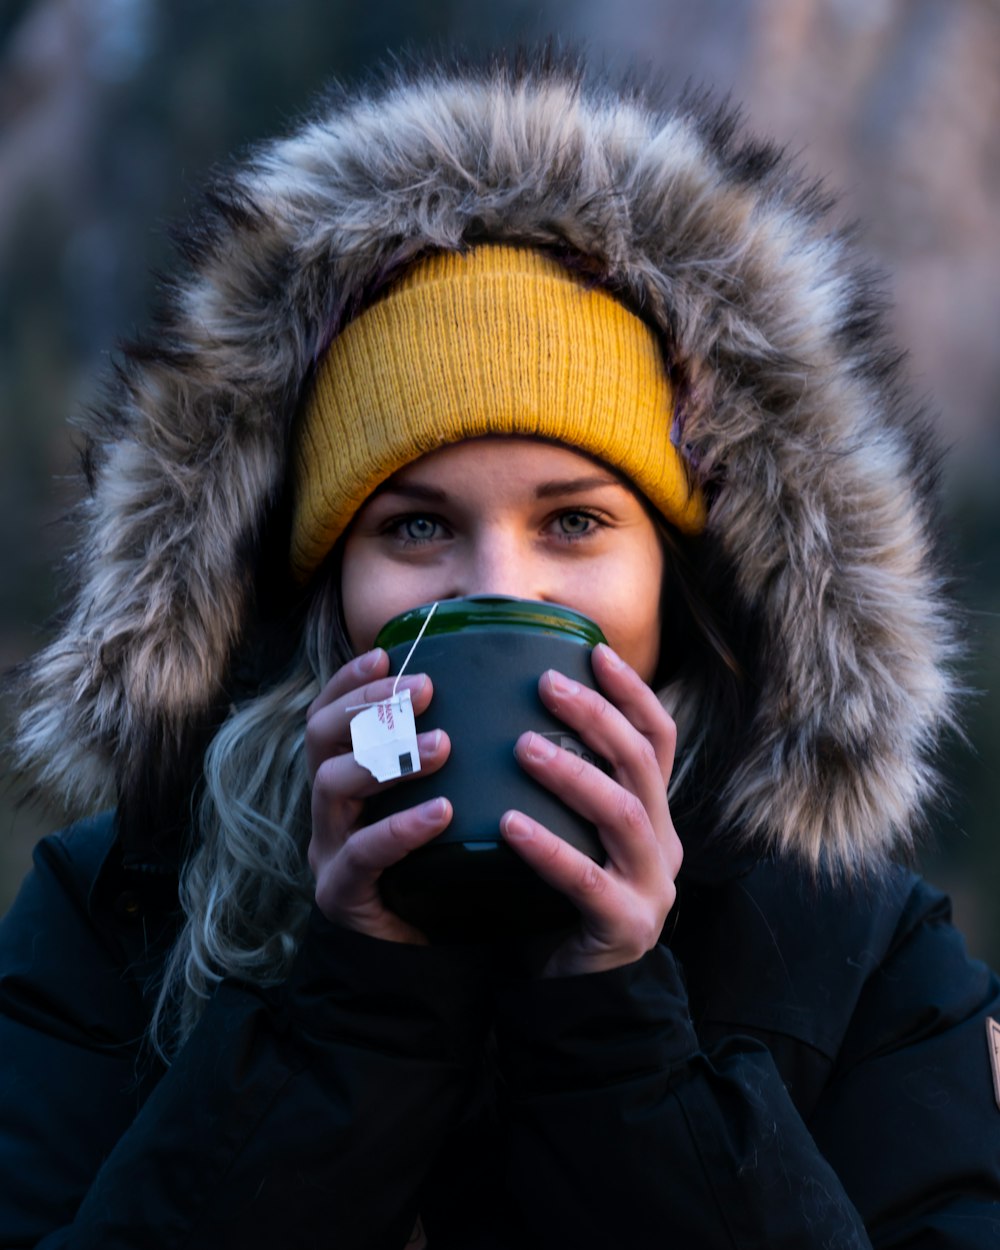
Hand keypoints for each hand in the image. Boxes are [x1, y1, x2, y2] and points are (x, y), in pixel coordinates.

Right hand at [305, 648, 451, 942]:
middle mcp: (327, 809)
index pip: (330, 713)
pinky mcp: (342, 894)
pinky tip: (442, 812)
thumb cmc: (438, 866)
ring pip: (329, 787)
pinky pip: (362, 854)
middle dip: (369, 704)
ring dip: (386, 757)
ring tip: (443, 746)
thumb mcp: (441, 801)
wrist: (423, 958)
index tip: (388, 652)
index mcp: (346, 778)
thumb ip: (450, 758)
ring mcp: (328, 850)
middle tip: (425, 688)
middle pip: (319, 737)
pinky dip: (401, 827)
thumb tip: (501, 699)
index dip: (350, 680)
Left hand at [500, 643, 680, 976]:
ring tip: (523, 746)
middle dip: (597, 715)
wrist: (570, 992)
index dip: (631, 693)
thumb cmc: (556, 899)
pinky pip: (589, 881)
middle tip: (545, 684)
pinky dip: (549, 848)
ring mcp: (652, 887)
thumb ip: (563, 787)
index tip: (592, 652)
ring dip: (574, 772)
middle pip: (640, 763)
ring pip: (623, 812)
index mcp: (654, 815)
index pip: (657, 739)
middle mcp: (664, 844)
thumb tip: (514, 711)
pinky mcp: (626, 927)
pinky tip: (509, 823)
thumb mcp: (571, 833)